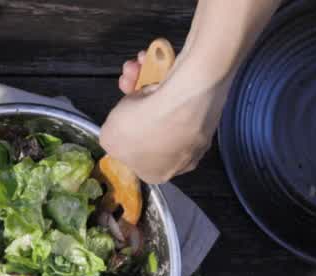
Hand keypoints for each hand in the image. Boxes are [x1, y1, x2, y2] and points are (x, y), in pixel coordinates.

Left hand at [100, 48, 233, 183]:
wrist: (187, 97)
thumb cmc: (145, 123)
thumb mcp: (109, 138)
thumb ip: (110, 139)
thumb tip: (116, 135)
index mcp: (157, 173)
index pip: (135, 156)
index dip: (123, 133)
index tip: (118, 115)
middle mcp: (179, 158)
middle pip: (147, 124)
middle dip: (132, 99)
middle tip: (127, 80)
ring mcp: (195, 132)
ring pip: (161, 104)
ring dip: (143, 81)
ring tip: (137, 66)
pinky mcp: (207, 108)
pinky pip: (178, 92)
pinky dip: (163, 75)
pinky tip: (155, 62)